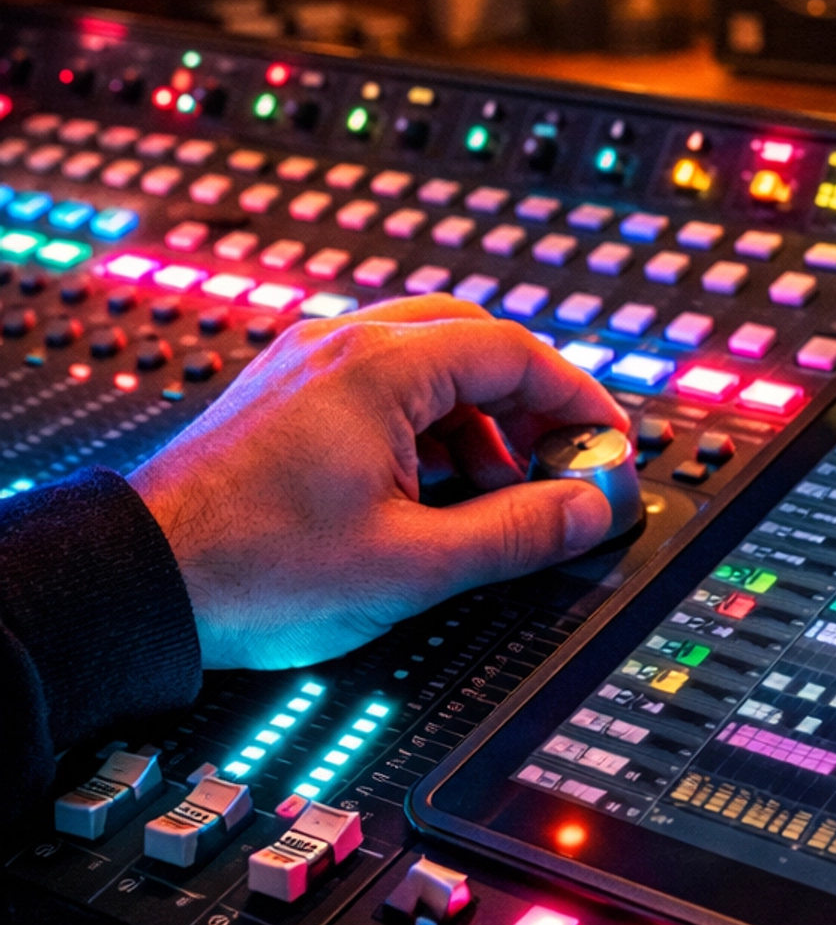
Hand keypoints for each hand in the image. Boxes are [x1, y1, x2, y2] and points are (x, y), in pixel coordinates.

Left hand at [131, 296, 628, 670]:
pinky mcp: (282, 395)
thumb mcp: (413, 565)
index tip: (607, 445)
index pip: (515, 352)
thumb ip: (517, 532)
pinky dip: (425, 424)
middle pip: (474, 341)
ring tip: (494, 495)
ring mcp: (306, 365)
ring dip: (477, 418)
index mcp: (379, 367)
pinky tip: (429, 490)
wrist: (138, 583)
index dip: (577, 401)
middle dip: (530, 404)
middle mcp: (341, 345)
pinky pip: (380, 384)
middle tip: (560, 465)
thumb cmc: (253, 569)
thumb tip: (588, 508)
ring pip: (427, 362)